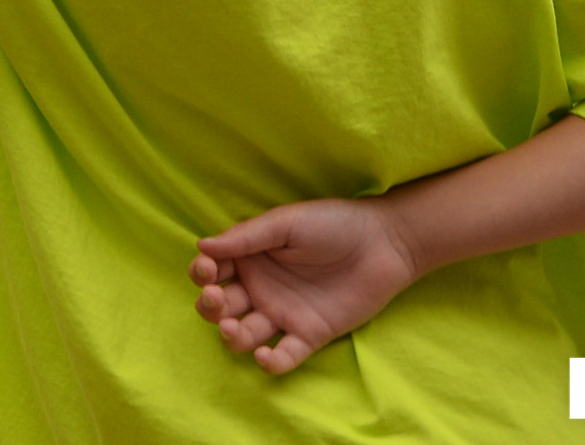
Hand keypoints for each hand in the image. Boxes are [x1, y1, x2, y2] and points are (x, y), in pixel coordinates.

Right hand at [190, 197, 420, 375]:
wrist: (383, 244)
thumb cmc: (332, 223)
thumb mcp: (285, 223)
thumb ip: (246, 236)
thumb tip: (201, 246)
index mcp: (249, 258)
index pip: (212, 271)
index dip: (201, 273)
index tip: (207, 270)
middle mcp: (260, 288)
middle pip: (219, 306)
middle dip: (209, 306)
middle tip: (217, 298)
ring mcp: (283, 314)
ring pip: (244, 334)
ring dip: (231, 336)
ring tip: (232, 329)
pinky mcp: (309, 335)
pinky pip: (284, 356)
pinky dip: (270, 363)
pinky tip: (265, 356)